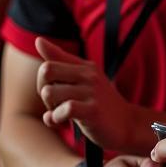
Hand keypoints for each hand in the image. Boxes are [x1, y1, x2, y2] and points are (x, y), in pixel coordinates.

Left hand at [35, 37, 153, 153]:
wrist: (126, 126)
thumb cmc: (100, 104)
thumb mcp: (83, 79)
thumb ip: (61, 61)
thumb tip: (39, 40)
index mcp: (85, 66)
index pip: (50, 61)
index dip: (43, 80)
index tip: (54, 90)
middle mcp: (89, 74)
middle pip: (46, 71)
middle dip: (43, 90)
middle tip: (55, 104)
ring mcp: (92, 91)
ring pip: (50, 92)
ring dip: (50, 108)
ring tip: (61, 115)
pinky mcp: (93, 110)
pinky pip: (64, 108)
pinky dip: (56, 118)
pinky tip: (62, 122)